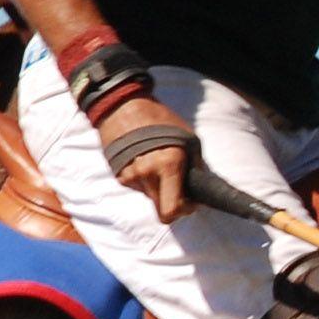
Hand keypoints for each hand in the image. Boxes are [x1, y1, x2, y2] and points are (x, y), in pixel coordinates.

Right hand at [94, 91, 189, 220]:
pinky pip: (138, 187)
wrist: (122, 106)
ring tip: (158, 165)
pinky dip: (144, 181)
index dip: (184, 212)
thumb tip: (199, 190)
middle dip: (171, 204)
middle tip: (178, 190)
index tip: (190, 203)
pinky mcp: (119, 176)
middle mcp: (147, 174)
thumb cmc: (160, 119)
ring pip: (150, 198)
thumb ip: (196, 166)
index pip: (172, 210)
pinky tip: (145, 161)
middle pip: (161, 210)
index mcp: (168, 164)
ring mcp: (130, 176)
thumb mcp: (188, 138)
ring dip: (158, 190)